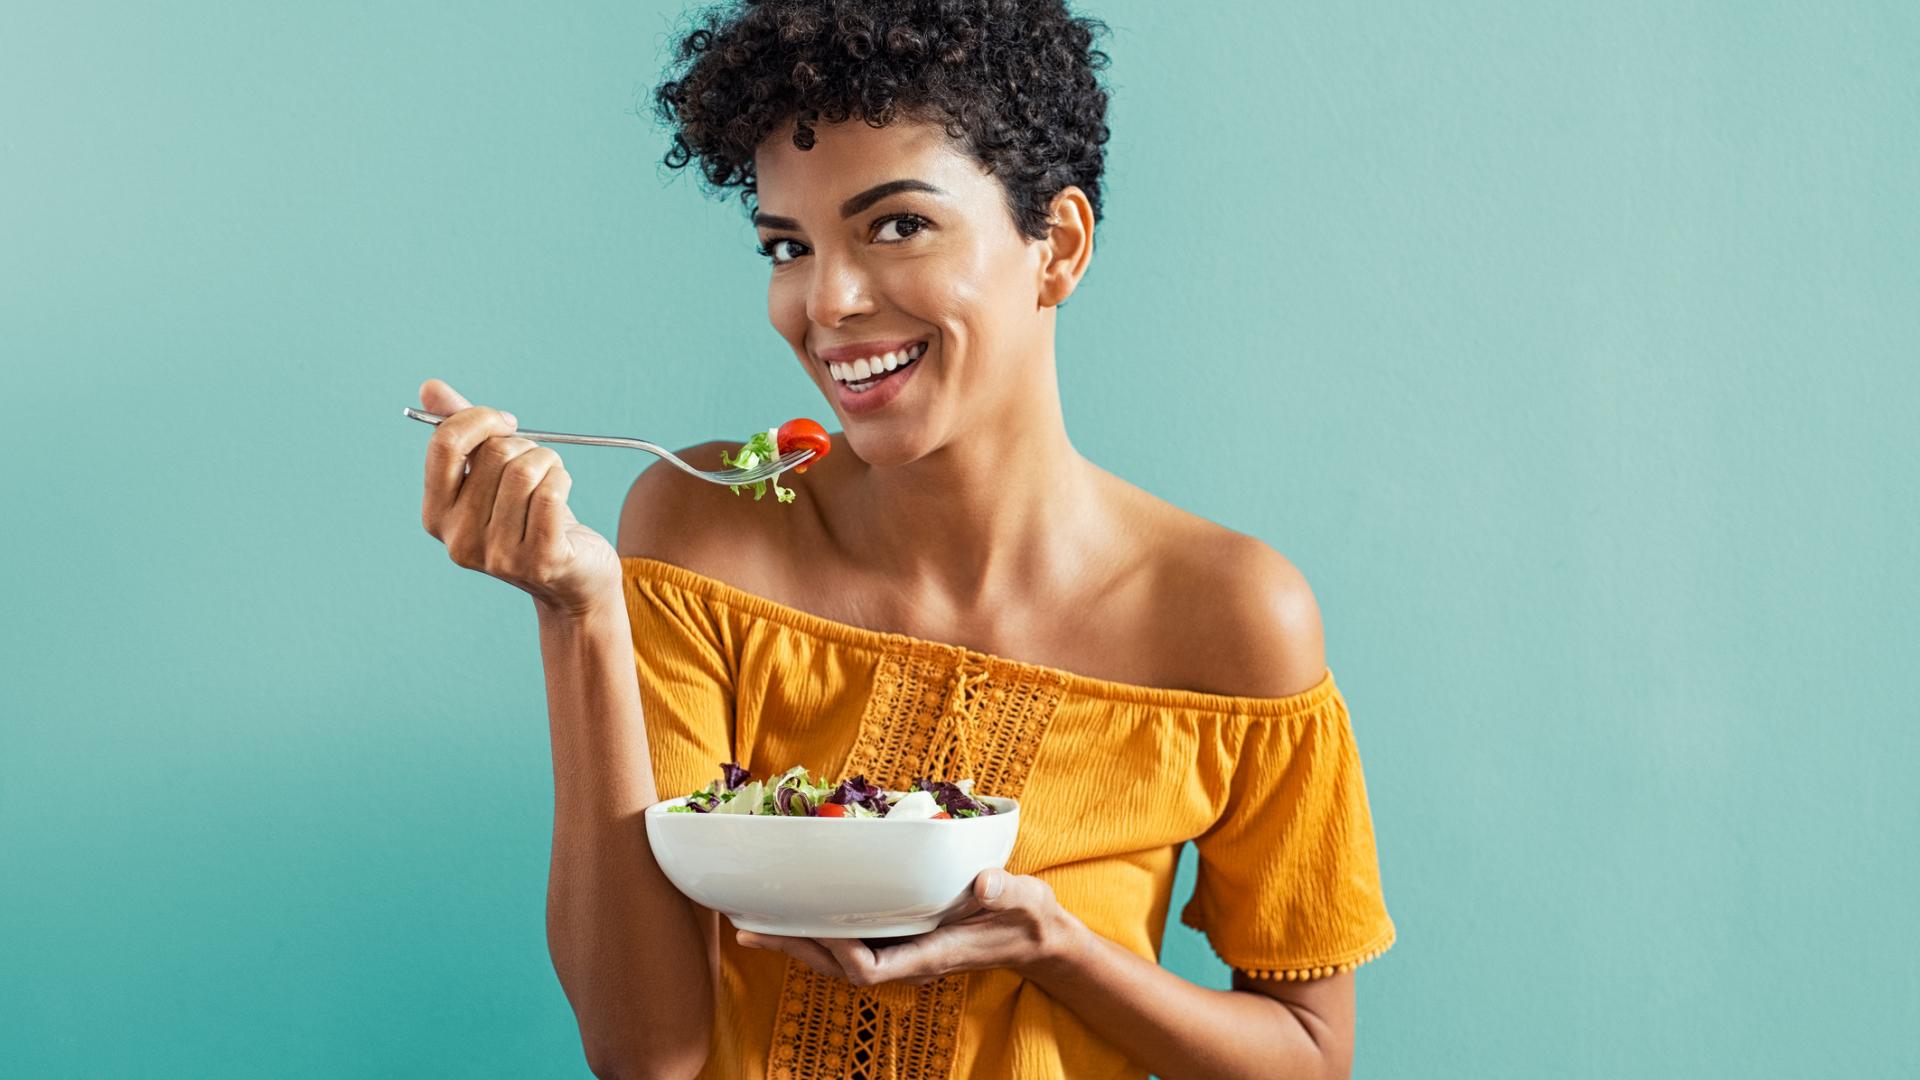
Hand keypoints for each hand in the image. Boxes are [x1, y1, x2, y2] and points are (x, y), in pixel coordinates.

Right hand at [417, 378, 620, 617]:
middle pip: (494, 455)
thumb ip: (460, 433)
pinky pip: (550, 493)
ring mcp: (499, 555)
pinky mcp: (540, 561)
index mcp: (437, 516)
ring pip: (525, 471)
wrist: (573, 579)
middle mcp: (460, 540)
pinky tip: (564, 491)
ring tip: (552, 476)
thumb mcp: (490, 476)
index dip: (479, 419)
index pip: (445, 445)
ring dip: (548, 461)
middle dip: (524, 445)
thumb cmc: (529, 520)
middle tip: (537, 462)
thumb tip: (430, 387)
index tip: (505, 422)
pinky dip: (562, 479)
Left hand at [735, 869, 1082, 986]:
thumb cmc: (1027, 918)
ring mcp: (904, 949)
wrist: (1035, 936)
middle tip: (752, 929)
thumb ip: (1007, 892)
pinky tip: (799, 912)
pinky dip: (821, 930)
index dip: (840, 953)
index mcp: (931, 953)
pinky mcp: (903, 935)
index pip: (872, 968)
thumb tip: (984, 882)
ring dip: (799, 942)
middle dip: (797, 950)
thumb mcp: (1026, 900)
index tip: (817, 927)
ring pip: (839, 958)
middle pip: (840, 967)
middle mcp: (909, 956)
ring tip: (756, 924)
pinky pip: (851, 940)